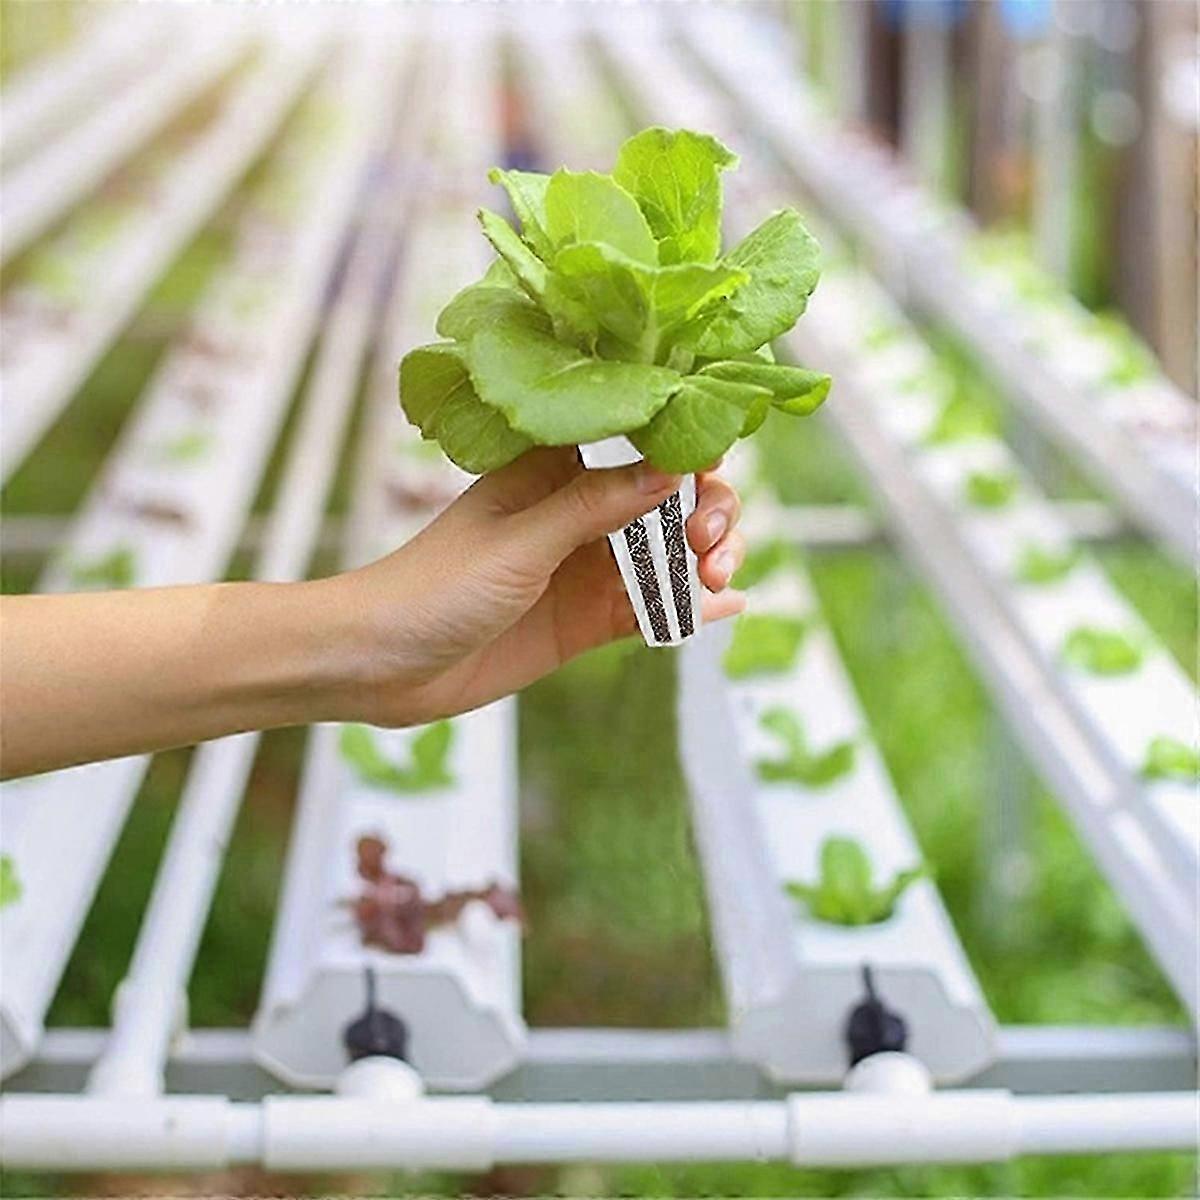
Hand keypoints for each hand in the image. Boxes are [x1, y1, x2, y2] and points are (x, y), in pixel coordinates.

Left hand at [325, 447, 745, 727]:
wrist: (383, 666)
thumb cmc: (434, 587)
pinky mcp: (587, 621)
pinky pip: (651, 609)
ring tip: (716, 578)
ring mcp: (586, 570)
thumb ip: (594, 507)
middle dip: (705, 511)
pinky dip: (690, 607)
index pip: (636, 441)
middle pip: (667, 499)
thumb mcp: (520, 542)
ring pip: (668, 554)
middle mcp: (578, 515)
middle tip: (707, 541)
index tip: (712, 464)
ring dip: (705, 560)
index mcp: (554, 472)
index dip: (684, 446)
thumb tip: (671, 468)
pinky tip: (725, 606)